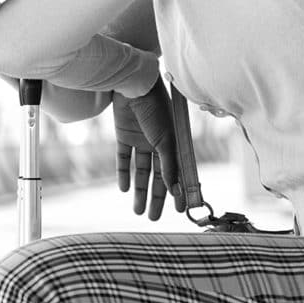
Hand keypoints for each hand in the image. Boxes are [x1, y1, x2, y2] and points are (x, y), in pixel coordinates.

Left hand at [127, 77, 185, 214]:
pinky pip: (124, 158)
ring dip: (140, 191)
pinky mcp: (123, 135)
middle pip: (158, 175)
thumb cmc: (155, 108)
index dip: (178, 191)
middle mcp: (158, 142)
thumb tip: (175, 189)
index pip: (177, 171)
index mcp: (174, 142)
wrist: (132, 84)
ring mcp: (140, 139)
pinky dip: (124, 173)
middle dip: (156, 197)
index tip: (179, 211)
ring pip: (141, 171)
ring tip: (138, 211)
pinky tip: (125, 189)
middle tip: (154, 218)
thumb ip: (169, 163)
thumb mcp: (165, 138)